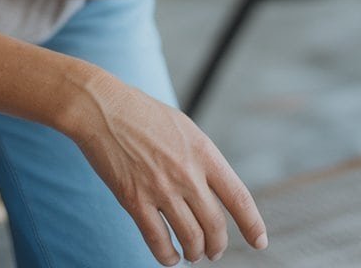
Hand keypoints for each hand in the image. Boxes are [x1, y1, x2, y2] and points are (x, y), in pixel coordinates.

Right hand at [64, 70, 266, 264]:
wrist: (102, 107)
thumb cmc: (141, 113)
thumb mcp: (183, 127)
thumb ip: (200, 157)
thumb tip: (213, 188)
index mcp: (203, 151)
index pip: (239, 197)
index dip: (252, 225)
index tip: (259, 242)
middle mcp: (187, 172)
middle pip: (215, 225)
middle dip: (217, 246)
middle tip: (214, 251)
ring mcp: (161, 188)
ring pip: (191, 239)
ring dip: (195, 253)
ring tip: (192, 254)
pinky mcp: (135, 200)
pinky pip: (159, 242)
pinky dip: (167, 257)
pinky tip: (169, 257)